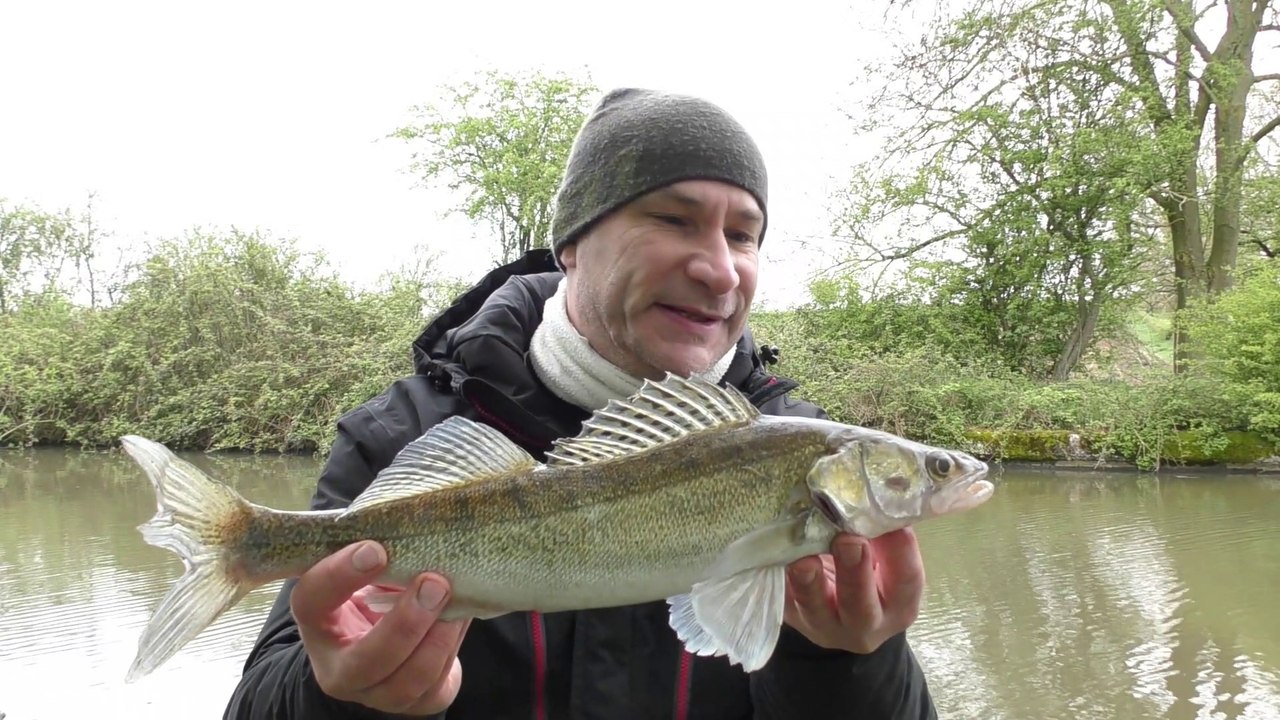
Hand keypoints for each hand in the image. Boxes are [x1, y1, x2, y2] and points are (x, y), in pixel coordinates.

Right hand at [290, 541, 470, 714]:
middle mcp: (339, 670)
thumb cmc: (374, 595)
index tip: (375, 549)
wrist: (386, 641)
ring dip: (439, 637)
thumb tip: (415, 529)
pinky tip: (460, 616)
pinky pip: (436, 683)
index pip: (312, 601)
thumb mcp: (364, 576)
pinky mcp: (414, 704)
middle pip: (367, 660)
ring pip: (409, 679)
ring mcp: (376, 694)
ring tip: (456, 598)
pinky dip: (452, 646)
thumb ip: (377, 558)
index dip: (339, 576)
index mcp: (318, 624)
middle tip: (434, 582)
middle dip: (405, 623)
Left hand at [783, 528, 924, 653]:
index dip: (901, 550)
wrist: (839, 614)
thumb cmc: (868, 575)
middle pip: (861, 605)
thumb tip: (870, 492)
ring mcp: (823, 624)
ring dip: (808, 580)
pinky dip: (778, 574)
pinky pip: (782, 598)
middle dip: (854, 571)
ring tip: (803, 558)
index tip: (892, 521)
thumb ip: (881, 536)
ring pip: (814, 607)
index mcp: (897, 606)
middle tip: (848, 540)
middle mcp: (864, 624)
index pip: (906, 581)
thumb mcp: (883, 559)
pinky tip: (776, 553)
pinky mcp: (790, 617)